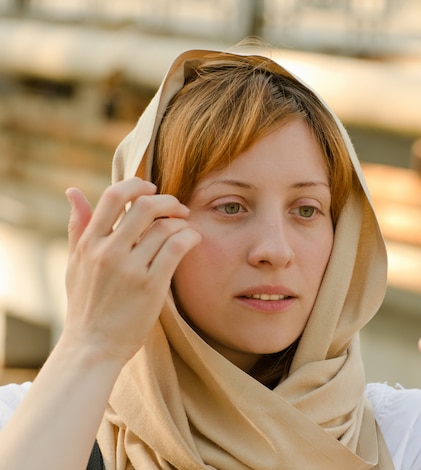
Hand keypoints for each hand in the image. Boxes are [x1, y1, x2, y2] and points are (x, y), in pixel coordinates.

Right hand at [63, 178, 199, 364]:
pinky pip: (177, 248)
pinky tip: (193, 240)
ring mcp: (130, 269)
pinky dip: (190, 237)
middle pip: (145, 206)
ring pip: (165, 227)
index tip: (151, 187)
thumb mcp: (75, 263)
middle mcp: (108, 252)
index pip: (113, 196)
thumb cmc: (85, 305)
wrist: (93, 347)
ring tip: (187, 228)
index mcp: (89, 244)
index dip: (137, 184)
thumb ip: (78, 226)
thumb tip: (74, 191)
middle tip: (178, 208)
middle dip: (168, 201)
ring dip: (183, 222)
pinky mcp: (151, 286)